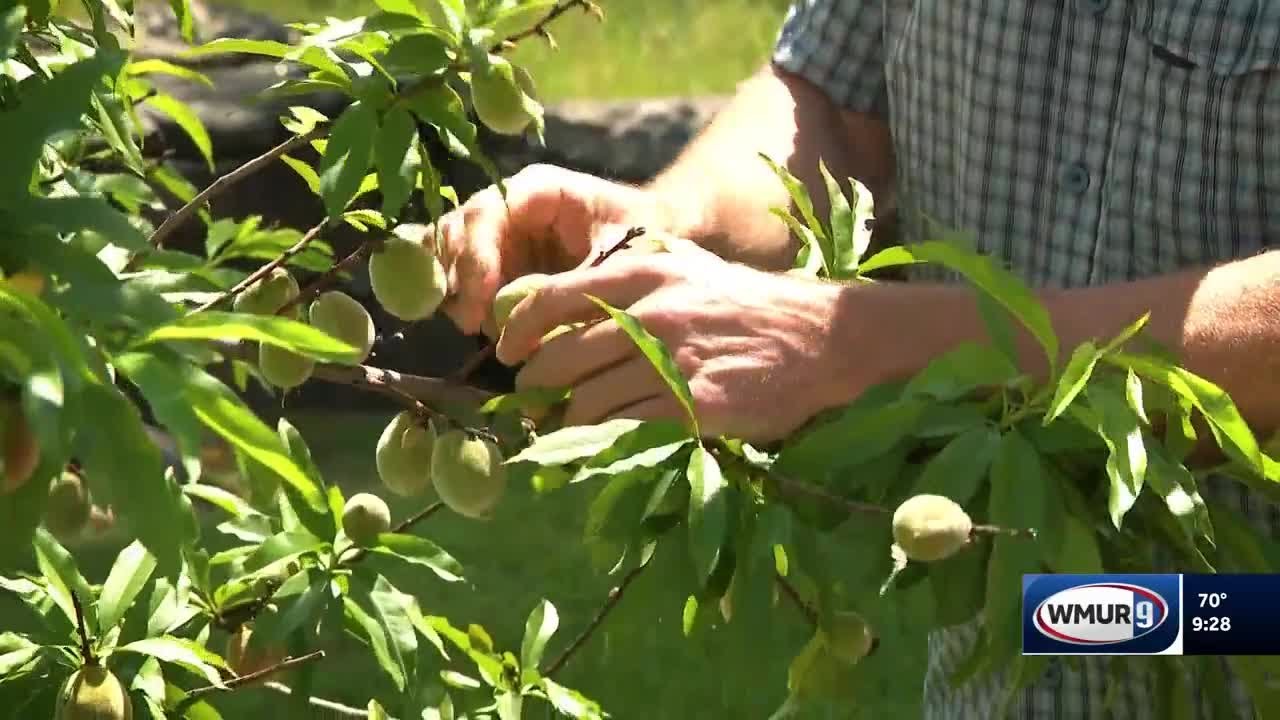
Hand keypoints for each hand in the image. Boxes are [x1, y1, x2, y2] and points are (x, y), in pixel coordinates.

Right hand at [429, 163, 663, 335]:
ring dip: (454, 290)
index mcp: (538, 190)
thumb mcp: (619, 258)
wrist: (660, 246)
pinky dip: (455, 297)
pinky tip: (470, 322)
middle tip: (473, 323)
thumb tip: (524, 316)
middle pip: (457, 230)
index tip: (481, 301)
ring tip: (476, 326)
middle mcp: (508, 206)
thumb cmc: (643, 240)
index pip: (487, 212)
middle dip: (459, 277)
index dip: (476, 255)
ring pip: (448, 252)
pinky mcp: (493, 263)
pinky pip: (456, 274)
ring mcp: (497, 234)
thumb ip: (574, 281)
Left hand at [495, 241, 861, 442]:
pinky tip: (595, 447)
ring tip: (557, 430)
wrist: (820, 337)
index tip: (507, 350)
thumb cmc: (747, 303)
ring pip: (585, 404)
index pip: (550, 298)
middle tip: (529, 402)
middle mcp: (650, 316)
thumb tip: (563, 298)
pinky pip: (624, 432)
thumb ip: (628, 279)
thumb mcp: (687, 269)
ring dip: (561, 424)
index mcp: (642, 276)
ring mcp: (671, 364)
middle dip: (533, 388)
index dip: (516, 330)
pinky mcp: (693, 409)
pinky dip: (599, 444)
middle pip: (558, 360)